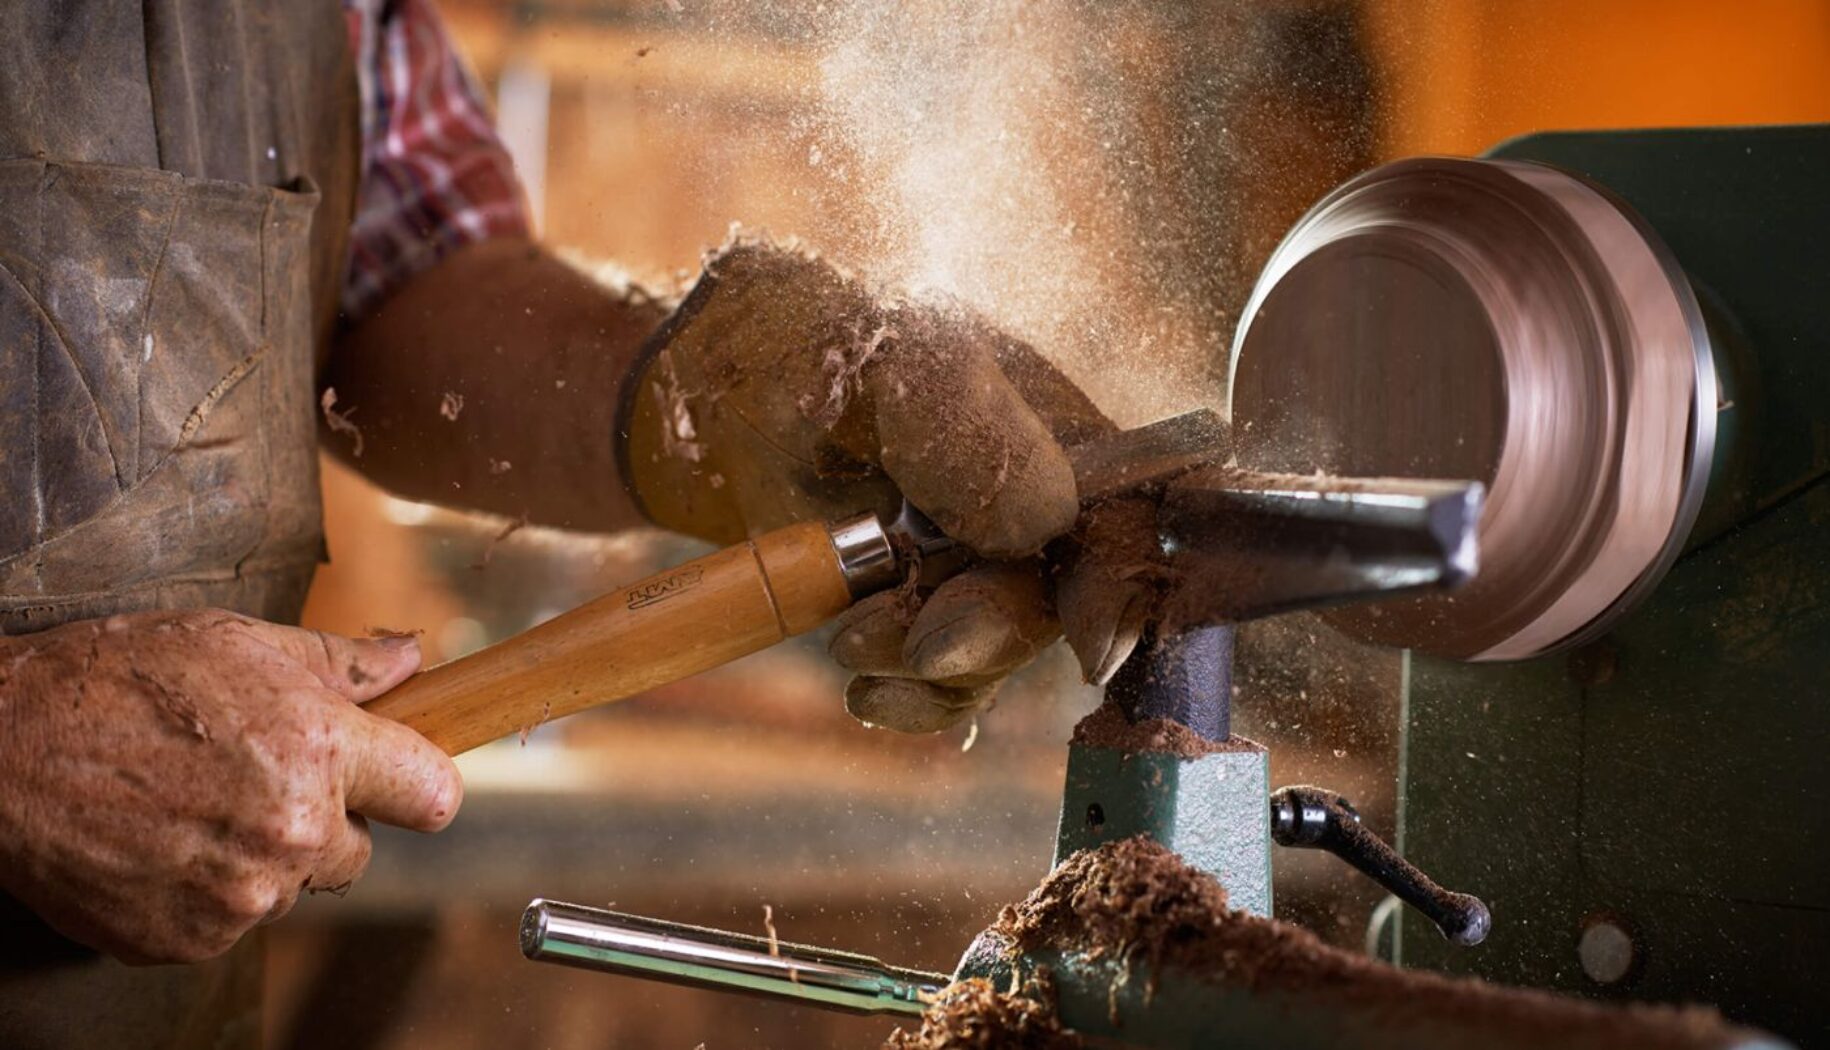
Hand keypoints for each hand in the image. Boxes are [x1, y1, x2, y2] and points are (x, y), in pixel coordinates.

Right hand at [0, 611, 461, 963]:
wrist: (4, 748)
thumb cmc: (117, 681)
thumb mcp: (239, 642)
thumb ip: (341, 662)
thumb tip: (411, 657)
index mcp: (319, 751)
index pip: (434, 797)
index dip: (417, 784)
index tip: (397, 778)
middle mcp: (290, 832)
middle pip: (359, 850)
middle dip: (325, 819)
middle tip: (258, 778)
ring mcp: (239, 895)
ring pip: (290, 887)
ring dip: (260, 857)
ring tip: (195, 803)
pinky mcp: (189, 939)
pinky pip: (231, 922)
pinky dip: (207, 891)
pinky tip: (164, 840)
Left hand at [621, 240, 1148, 730]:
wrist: (705, 400)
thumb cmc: (799, 348)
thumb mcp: (878, 359)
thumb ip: (964, 424)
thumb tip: (1045, 521)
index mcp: (1056, 421)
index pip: (1138, 510)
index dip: (1129, 578)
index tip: (1091, 640)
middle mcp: (1039, 498)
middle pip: (1070, 596)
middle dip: (998, 630)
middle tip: (921, 642)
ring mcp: (984, 562)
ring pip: (1007, 648)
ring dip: (935, 664)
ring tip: (851, 639)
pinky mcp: (931, 611)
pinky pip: (951, 682)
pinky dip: (912, 696)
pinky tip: (863, 684)